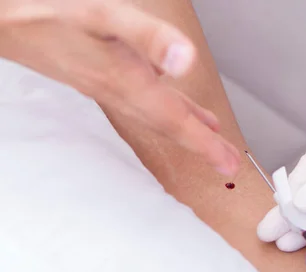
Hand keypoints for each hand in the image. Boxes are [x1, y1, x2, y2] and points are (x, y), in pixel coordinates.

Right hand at [0, 0, 239, 175]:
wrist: (11, 26)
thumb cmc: (55, 18)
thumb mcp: (105, 17)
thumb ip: (149, 37)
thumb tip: (186, 61)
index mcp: (127, 83)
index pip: (174, 121)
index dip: (205, 144)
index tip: (227, 163)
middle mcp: (122, 95)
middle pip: (171, 128)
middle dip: (203, 148)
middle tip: (228, 166)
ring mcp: (115, 93)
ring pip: (161, 120)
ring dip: (190, 135)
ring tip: (215, 147)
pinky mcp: (110, 84)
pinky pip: (148, 108)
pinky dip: (172, 116)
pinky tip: (185, 114)